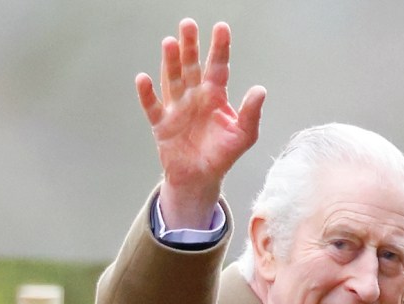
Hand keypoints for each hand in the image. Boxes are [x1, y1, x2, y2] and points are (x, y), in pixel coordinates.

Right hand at [135, 19, 265, 228]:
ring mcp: (176, 108)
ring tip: (170, 43)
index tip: (221, 28)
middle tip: (188, 24)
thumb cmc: (222, 155)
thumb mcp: (244, 135)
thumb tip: (260, 90)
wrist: (201, 178)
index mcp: (214, 96)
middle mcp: (194, 96)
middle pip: (191, 66)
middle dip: (190, 46)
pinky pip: (153, 107)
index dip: (219, 48)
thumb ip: (251, 113)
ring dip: (170, 62)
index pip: (218, 67)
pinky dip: (147, 94)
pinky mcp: (162, 124)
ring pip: (172, 80)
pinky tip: (143, 79)